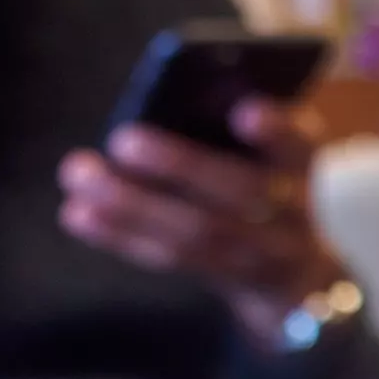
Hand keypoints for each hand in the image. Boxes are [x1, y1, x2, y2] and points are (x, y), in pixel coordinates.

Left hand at [58, 98, 346, 348]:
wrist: (299, 271)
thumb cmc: (265, 178)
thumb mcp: (265, 150)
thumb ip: (227, 122)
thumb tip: (161, 98)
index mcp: (301, 165)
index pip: (299, 145)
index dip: (276, 131)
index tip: (245, 113)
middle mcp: (291, 213)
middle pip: (241, 191)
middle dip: (182, 166)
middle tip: (123, 140)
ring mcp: (263, 254)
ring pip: (198, 232)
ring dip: (132, 204)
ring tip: (78, 174)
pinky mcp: (228, 280)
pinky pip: (172, 259)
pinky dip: (121, 235)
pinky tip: (78, 213)